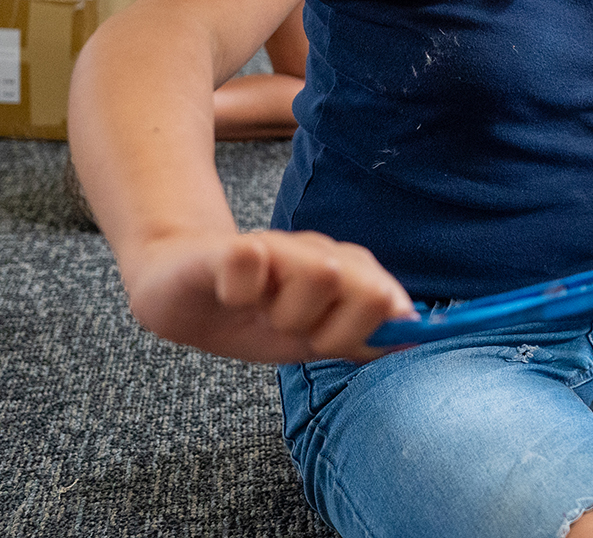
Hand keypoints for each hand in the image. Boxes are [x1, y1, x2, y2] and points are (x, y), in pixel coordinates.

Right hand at [126, 229, 416, 364]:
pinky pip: (251, 261)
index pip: (393, 304)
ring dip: (289, 314)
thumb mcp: (313, 337)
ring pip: (324, 275)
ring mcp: (279, 247)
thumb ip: (363, 337)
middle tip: (294, 331)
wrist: (179, 286)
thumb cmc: (252, 315)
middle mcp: (322, 253)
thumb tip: (413, 336)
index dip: (366, 337)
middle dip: (335, 332)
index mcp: (350, 274)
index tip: (327, 345)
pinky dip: (241, 291)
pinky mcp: (230, 247)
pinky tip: (230, 295)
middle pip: (372, 290)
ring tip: (261, 311)